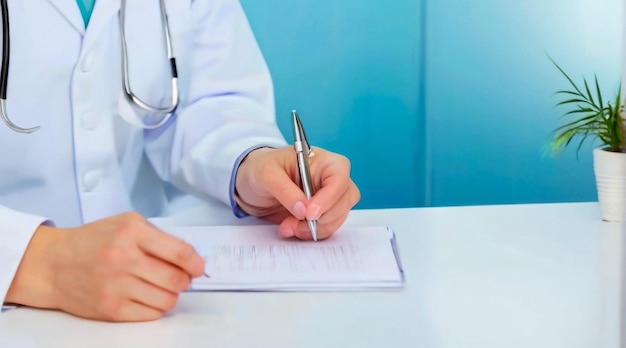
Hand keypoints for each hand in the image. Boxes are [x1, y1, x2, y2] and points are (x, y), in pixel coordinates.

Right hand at [5, 212, 203, 321]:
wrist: (53, 264)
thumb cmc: (93, 241)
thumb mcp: (126, 223)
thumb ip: (158, 237)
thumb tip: (190, 258)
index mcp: (132, 233)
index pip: (179, 252)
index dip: (196, 263)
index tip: (198, 267)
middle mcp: (124, 259)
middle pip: (176, 280)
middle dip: (185, 280)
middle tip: (179, 277)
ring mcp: (116, 286)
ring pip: (167, 300)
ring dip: (170, 295)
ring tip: (160, 286)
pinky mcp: (110, 309)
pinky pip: (150, 314)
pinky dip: (155, 307)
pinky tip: (145, 296)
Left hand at [235, 146, 359, 239]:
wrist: (251, 183)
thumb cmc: (261, 168)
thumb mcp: (267, 173)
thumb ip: (285, 190)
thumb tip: (303, 210)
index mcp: (324, 161)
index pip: (339, 179)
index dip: (329, 198)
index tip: (310, 213)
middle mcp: (331, 179)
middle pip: (345, 201)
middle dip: (322, 218)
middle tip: (295, 223)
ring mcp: (328, 198)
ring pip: (337, 218)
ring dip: (314, 229)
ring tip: (288, 227)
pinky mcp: (321, 214)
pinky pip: (326, 228)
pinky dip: (310, 233)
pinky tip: (291, 229)